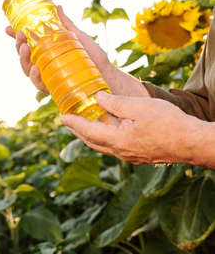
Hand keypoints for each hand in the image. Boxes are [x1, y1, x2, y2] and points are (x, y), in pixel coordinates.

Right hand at [5, 5, 110, 93]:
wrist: (106, 75)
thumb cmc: (93, 57)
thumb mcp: (78, 37)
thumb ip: (66, 24)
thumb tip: (57, 6)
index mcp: (48, 52)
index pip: (28, 44)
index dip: (16, 37)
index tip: (8, 28)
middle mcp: (45, 64)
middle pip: (24, 56)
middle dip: (18, 45)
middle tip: (19, 36)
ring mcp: (48, 76)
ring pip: (27, 70)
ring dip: (22, 59)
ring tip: (24, 48)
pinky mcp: (54, 88)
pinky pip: (39, 84)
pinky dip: (35, 77)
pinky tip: (35, 68)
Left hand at [61, 91, 201, 164]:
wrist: (191, 142)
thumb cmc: (168, 122)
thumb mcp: (138, 106)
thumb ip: (114, 103)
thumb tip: (97, 97)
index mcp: (118, 140)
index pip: (88, 131)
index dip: (74, 123)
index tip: (62, 117)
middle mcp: (121, 152)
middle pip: (93, 142)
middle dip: (79, 131)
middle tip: (68, 121)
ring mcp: (130, 155)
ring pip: (103, 146)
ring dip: (91, 135)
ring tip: (84, 124)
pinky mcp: (139, 155)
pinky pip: (114, 147)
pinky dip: (104, 137)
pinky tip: (108, 129)